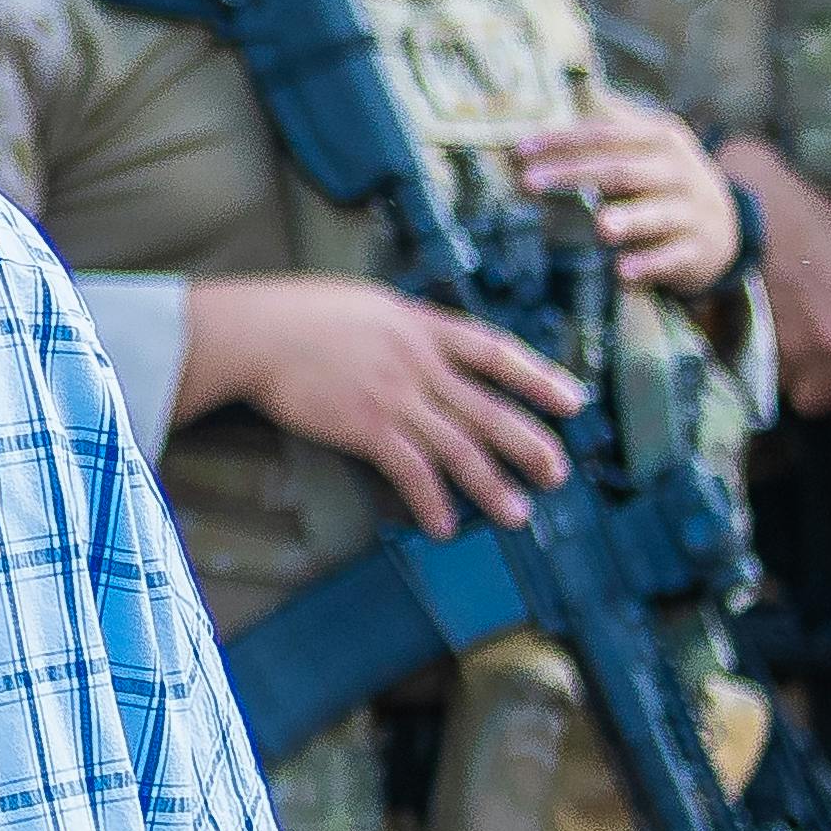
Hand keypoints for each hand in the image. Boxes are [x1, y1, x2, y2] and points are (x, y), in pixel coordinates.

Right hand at [180, 274, 584, 537]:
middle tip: (557, 473)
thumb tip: (432, 344)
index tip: (573, 400)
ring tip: (518, 514)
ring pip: (461, 448)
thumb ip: (409, 328)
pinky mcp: (367, 427)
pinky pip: (413, 472)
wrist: (257, 331)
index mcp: (424, 327)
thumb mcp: (371, 304)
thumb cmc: (302, 313)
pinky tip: (444, 526)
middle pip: (491, 409)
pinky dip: (433, 502)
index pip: (497, 352)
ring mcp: (397, 396)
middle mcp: (421, 362)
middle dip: (530, 443)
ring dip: (493, 486)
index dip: (540, 378)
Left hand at [519, 102, 739, 295]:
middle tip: (529, 184)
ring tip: (601, 227)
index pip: (606, 135)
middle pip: (623, 171)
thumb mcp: (645, 150)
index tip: (519, 152)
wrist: (723, 227)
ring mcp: (692, 211)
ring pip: (658, 213)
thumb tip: (542, 114)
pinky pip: (673, 258)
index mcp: (659, 139)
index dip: (562, 141)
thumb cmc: (662, 183)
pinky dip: (649, 265)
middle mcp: (678, 171)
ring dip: (628, 219)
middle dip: (574, 176)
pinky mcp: (698, 250)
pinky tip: (623, 273)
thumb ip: (603, 134)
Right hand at [723, 141, 830, 492]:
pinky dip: (751, 350)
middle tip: (808, 332)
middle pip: (821, 397)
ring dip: (781, 363)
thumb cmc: (814, 224)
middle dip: (813, 378)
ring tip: (778, 312)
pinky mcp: (744, 344)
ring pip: (785, 383)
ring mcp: (785, 348)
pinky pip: (752, 368)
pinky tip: (752, 313)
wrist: (747, 205)